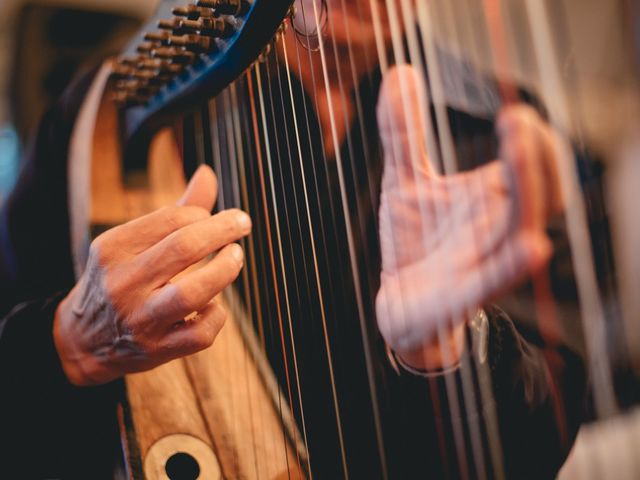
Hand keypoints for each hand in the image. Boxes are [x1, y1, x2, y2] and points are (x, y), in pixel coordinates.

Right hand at [54, 165, 251, 385]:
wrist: (82, 340)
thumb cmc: (120, 279)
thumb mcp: (132, 243)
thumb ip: (175, 210)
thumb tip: (208, 172)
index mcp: (114, 249)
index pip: (172, 219)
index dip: (205, 215)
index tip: (219, 218)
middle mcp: (123, 283)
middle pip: (184, 247)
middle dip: (224, 230)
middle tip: (243, 223)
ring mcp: (141, 319)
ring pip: (193, 293)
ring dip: (225, 270)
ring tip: (236, 257)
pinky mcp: (158, 349)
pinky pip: (201, 333)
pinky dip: (218, 315)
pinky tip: (214, 304)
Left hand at [375, 66, 561, 368]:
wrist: (400, 298)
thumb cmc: (415, 239)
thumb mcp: (404, 179)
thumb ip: (403, 132)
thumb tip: (400, 72)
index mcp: (493, 200)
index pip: (532, 166)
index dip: (532, 140)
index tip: (514, 114)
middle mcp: (498, 229)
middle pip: (540, 194)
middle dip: (534, 158)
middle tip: (519, 122)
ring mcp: (485, 264)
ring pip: (523, 233)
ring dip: (529, 198)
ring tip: (521, 158)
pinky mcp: (464, 295)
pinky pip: (495, 281)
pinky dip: (513, 266)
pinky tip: (534, 249)